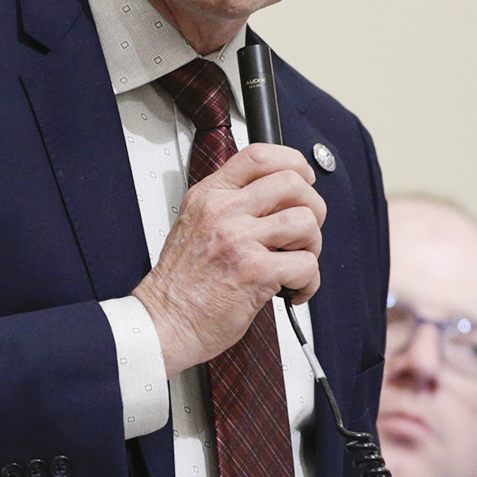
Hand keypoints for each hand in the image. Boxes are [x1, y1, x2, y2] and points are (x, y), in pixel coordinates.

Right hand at [132, 143, 324, 375]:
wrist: (164, 321)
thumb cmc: (181, 283)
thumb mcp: (194, 224)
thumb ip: (229, 205)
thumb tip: (275, 199)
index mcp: (209, 196)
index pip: (258, 155)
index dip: (293, 162)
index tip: (303, 179)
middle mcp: (223, 211)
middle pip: (292, 182)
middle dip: (312, 207)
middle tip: (303, 231)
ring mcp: (239, 239)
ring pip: (305, 221)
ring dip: (312, 245)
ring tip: (296, 261)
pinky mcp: (254, 272)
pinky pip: (306, 264)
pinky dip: (309, 281)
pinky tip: (294, 289)